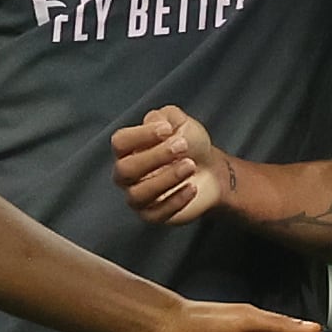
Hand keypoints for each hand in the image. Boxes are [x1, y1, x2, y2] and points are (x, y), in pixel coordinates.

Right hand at [112, 107, 230, 225]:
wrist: (211, 170)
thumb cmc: (190, 145)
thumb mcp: (180, 122)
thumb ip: (166, 116)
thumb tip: (154, 121)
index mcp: (128, 149)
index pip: (119, 142)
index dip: (141, 135)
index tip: (168, 129)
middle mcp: (127, 174)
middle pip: (125, 170)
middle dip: (154, 157)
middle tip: (183, 146)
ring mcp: (138, 196)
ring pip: (138, 194)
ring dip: (166, 178)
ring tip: (190, 165)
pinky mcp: (153, 215)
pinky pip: (156, 213)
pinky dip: (175, 201)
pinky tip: (192, 188)